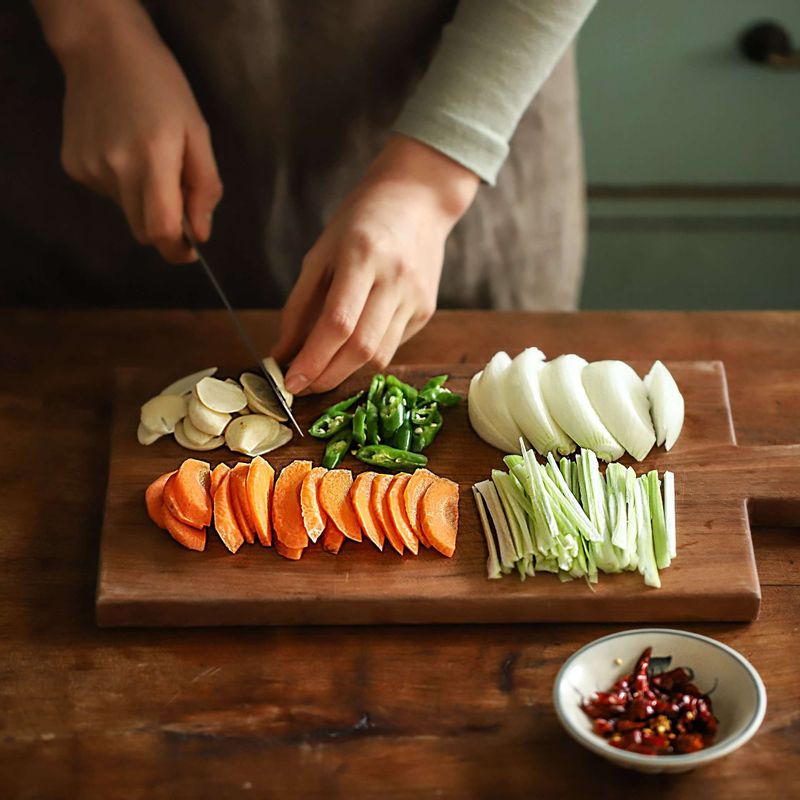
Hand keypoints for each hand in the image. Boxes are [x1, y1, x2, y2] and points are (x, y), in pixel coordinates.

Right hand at [47, 1, 221, 261]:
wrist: (103, 50)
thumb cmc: (162, 87)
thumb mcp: (198, 133)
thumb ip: (204, 187)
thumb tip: (203, 233)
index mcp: (153, 159)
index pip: (162, 230)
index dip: (178, 249)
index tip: (191, 249)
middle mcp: (116, 169)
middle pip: (143, 231)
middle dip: (165, 227)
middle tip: (177, 197)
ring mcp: (90, 169)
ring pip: (127, 212)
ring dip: (144, 201)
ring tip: (148, 158)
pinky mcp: (74, 166)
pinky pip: (108, 194)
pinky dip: (123, 184)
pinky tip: (123, 149)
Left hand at [273, 135, 478, 393]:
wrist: (418, 200)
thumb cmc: (360, 222)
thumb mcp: (320, 253)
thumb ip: (299, 305)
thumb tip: (282, 352)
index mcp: (362, 256)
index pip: (337, 322)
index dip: (312, 359)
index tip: (290, 382)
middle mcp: (394, 279)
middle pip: (361, 347)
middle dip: (327, 376)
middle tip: (301, 387)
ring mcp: (416, 297)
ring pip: (379, 355)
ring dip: (345, 372)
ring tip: (320, 372)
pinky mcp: (426, 310)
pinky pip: (392, 345)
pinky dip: (366, 355)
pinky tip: (351, 347)